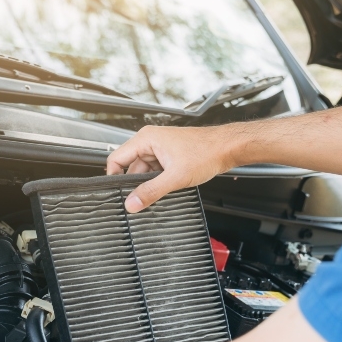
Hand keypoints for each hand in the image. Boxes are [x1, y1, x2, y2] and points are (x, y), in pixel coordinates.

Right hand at [106, 125, 243, 212]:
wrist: (227, 148)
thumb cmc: (206, 152)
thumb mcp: (175, 177)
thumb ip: (151, 191)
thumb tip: (132, 202)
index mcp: (146, 139)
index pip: (116, 158)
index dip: (114, 177)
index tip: (118, 194)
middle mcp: (150, 141)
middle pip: (130, 167)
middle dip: (136, 184)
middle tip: (143, 197)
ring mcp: (160, 148)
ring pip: (144, 171)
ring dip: (150, 183)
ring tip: (163, 189)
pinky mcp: (168, 156)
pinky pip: (155, 171)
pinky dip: (159, 180)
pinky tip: (169, 186)